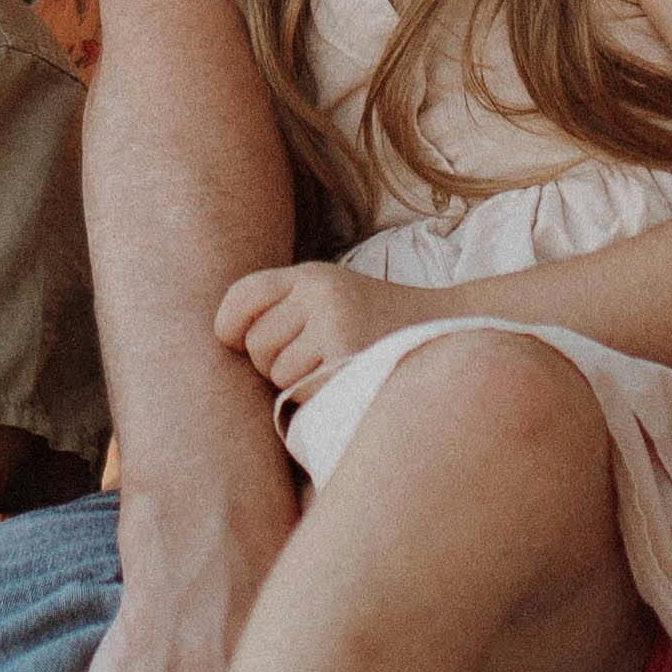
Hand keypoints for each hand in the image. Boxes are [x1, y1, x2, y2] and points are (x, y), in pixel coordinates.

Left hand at [210, 260, 417, 400]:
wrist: (449, 334)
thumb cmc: (375, 326)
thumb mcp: (331, 299)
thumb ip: (285, 309)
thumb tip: (223, 341)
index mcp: (312, 274)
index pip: (243, 295)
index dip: (229, 325)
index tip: (235, 342)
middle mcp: (320, 292)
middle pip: (255, 343)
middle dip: (272, 362)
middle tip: (311, 360)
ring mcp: (335, 324)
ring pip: (276, 373)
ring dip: (296, 384)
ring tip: (334, 370)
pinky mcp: (348, 359)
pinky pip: (302, 391)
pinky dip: (317, 397)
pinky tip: (345, 382)